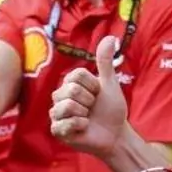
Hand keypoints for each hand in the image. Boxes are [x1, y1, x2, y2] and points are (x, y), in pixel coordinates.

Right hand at [50, 35, 128, 159]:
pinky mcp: (57, 130)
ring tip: (87, 118)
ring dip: (85, 114)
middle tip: (92, 108)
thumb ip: (105, 62)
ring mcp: (57, 114)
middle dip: (89, 101)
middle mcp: (60, 97)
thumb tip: (110, 37)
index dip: (92, 86)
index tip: (98, 94)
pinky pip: (65, 123)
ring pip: (67, 106)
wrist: (115, 133)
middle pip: (71, 90)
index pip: (77, 75)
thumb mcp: (109, 83)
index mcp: (70, 83)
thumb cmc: (111, 109)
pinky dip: (80, 126)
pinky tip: (83, 129)